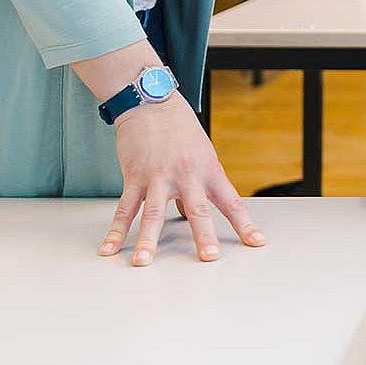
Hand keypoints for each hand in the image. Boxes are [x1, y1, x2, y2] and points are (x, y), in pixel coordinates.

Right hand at [99, 95, 265, 265]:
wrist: (152, 102)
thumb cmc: (180, 129)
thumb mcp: (200, 154)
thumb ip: (198, 185)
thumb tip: (190, 213)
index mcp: (208, 170)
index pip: (231, 202)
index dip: (245, 223)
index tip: (256, 242)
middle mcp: (186, 175)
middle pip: (198, 209)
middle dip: (204, 236)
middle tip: (209, 258)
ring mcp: (159, 177)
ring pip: (153, 213)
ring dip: (148, 239)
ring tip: (143, 262)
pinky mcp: (135, 176)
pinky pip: (124, 207)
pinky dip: (115, 230)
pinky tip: (109, 248)